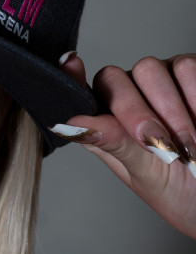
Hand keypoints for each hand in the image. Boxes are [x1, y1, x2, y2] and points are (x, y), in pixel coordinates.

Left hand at [52, 53, 195, 239]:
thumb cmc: (179, 189)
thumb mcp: (145, 173)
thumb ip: (112, 142)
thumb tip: (70, 124)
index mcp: (107, 121)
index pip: (81, 93)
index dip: (72, 78)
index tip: (70, 64)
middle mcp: (129, 95)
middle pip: (113, 78)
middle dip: (135, 112)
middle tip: (159, 144)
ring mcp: (160, 82)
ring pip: (150, 69)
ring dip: (170, 110)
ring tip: (188, 146)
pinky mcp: (191, 74)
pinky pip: (187, 68)